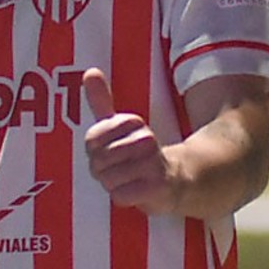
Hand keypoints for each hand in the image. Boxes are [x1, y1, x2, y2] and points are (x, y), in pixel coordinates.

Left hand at [82, 67, 175, 214]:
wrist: (178, 179)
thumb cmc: (139, 153)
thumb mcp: (119, 125)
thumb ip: (102, 100)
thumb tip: (90, 72)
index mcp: (134, 124)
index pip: (92, 138)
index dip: (95, 149)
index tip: (108, 149)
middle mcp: (145, 141)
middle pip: (98, 160)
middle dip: (102, 168)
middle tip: (116, 167)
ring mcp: (153, 165)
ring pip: (108, 179)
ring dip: (112, 183)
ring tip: (126, 178)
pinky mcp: (158, 187)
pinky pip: (120, 195)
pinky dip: (122, 196)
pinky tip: (133, 190)